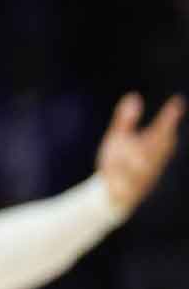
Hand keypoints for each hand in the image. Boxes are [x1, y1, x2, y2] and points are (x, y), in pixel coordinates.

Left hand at [95, 91, 183, 212]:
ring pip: (146, 166)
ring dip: (137, 157)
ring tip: (127, 148)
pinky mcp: (131, 191)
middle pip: (161, 147)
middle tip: (166, 127)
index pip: (163, 129)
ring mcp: (144, 177)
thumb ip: (125, 118)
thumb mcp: (118, 136)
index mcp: (149, 146)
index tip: (178, 101)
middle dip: (163, 137)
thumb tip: (134, 95)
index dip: (170, 117)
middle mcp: (151, 161)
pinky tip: (112, 173)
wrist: (110, 192)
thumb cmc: (117, 160)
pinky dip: (121, 178)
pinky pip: (128, 184)